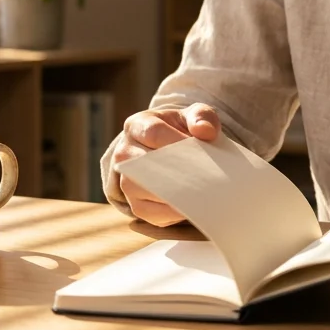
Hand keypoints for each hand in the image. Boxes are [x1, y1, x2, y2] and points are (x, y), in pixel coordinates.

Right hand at [113, 104, 220, 226]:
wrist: (167, 151)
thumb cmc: (179, 131)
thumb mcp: (191, 116)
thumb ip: (201, 116)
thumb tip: (205, 131)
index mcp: (138, 126)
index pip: (153, 133)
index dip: (176, 141)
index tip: (200, 149)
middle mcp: (124, 153)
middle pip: (144, 165)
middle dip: (176, 171)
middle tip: (204, 177)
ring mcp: (125, 180)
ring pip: (142, 190)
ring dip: (172, 194)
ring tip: (200, 193)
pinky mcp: (134, 204)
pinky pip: (149, 213)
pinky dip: (171, 213)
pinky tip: (192, 207)